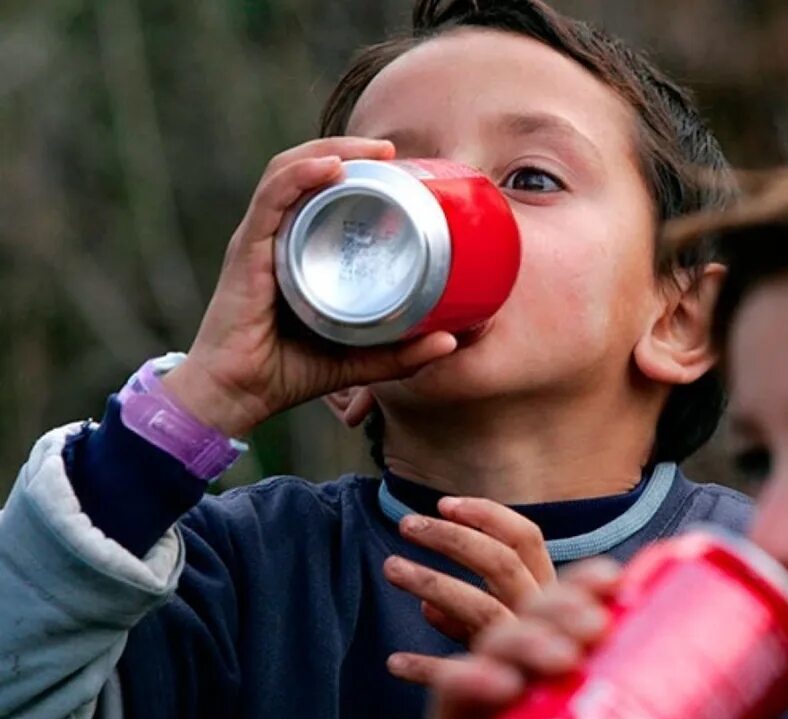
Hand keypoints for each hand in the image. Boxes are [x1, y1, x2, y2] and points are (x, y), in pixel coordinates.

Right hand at [161, 137, 458, 436]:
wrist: (233, 397)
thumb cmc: (286, 373)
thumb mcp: (357, 360)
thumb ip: (400, 353)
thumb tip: (451, 343)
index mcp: (296, 251)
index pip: (321, 193)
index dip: (356, 171)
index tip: (400, 169)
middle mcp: (274, 237)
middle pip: (306, 170)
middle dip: (348, 150)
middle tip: (393, 152)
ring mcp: (257, 241)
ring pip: (289, 173)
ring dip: (330, 151)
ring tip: (372, 150)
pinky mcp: (247, 252)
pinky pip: (272, 199)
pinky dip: (301, 176)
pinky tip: (331, 167)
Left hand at [383, 498, 556, 676]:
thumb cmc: (526, 678)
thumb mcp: (505, 641)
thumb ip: (474, 620)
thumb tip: (428, 608)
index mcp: (551, 596)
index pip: (527, 540)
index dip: (489, 516)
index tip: (446, 503)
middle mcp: (544, 617)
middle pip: (501, 563)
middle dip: (451, 538)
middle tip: (406, 525)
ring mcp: (528, 649)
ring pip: (479, 605)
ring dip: (431, 582)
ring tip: (390, 567)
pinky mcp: (508, 689)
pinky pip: (459, 674)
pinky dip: (425, 666)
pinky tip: (395, 663)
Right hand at [414, 559, 620, 718]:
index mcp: (567, 656)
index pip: (574, 599)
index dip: (590, 581)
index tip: (618, 582)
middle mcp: (526, 658)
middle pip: (538, 608)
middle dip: (566, 606)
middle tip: (596, 628)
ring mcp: (487, 681)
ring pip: (500, 638)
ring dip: (530, 638)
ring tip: (561, 658)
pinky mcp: (452, 715)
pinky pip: (453, 684)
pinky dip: (473, 677)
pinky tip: (501, 686)